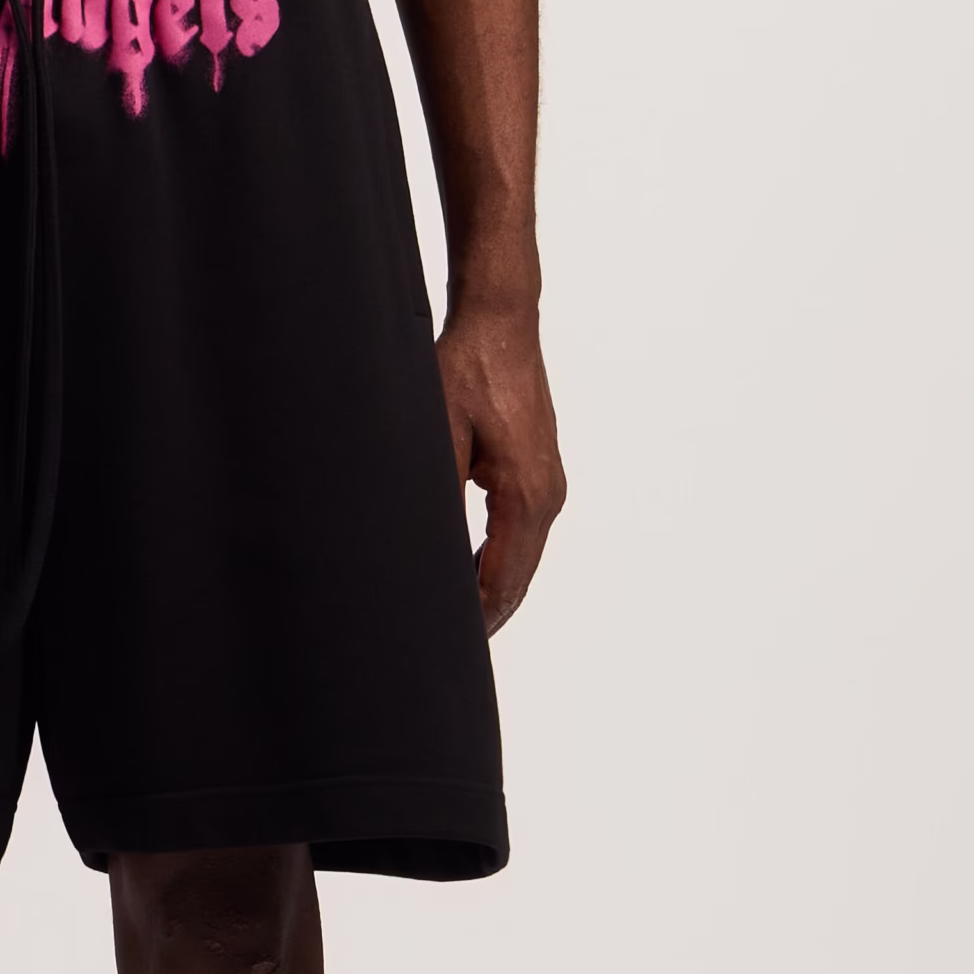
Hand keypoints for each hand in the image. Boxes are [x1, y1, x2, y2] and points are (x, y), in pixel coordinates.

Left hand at [436, 304, 564, 636]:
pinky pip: (521, 538)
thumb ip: (437, 503)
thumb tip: (425, 556)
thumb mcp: (438, 440)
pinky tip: (469, 578)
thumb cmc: (467, 371)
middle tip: (446, 648)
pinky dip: (498, 565)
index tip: (447, 647)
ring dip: (491, 593)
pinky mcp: (540, 475)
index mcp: (525, 496)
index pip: (502, 583)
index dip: (475, 621)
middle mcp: (547, 496)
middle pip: (516, 581)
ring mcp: (549, 486)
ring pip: (521, 563)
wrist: (500, 324)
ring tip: (455, 622)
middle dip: (484, 617)